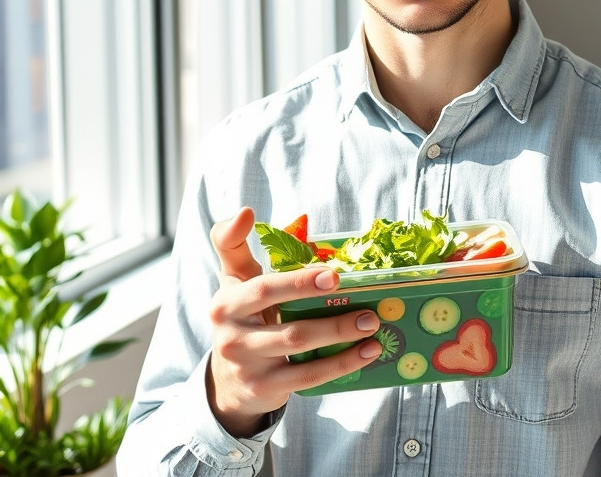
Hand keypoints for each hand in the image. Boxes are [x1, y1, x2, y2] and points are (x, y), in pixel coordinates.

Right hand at [206, 208, 381, 437]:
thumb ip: (234, 246)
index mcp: (227, 302)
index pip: (261, 285)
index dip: (295, 279)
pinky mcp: (264, 388)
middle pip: (283, 314)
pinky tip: (369, 351)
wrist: (229, 382)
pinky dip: (342, 363)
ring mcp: (247, 363)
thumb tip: (245, 212)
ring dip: (341, 333)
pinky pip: (309, 375)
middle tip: (359, 294)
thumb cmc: (242, 319)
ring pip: (299, 343)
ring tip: (373, 323)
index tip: (333, 273)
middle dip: (321, 301)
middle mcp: (231, 333)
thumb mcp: (233, 283)